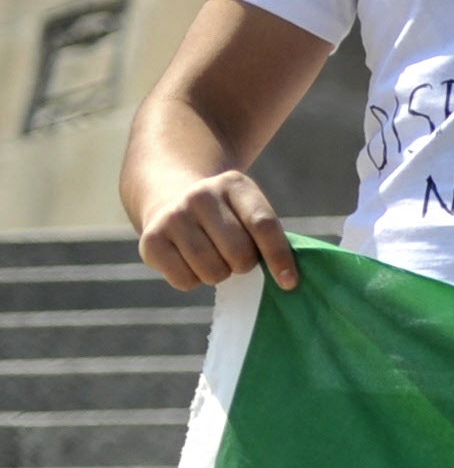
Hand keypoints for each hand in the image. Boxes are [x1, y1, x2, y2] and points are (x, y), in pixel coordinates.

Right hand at [135, 170, 297, 292]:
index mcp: (234, 184)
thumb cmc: (225, 218)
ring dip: (219, 274)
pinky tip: (188, 260)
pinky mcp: (150, 239)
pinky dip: (193, 280)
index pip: (263, 225)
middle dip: (243, 264)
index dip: (279, 257)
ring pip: (213, 272)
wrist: (171, 201)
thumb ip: (269, 238)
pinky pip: (185, 281)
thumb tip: (288, 281)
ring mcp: (173, 216)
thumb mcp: (248, 212)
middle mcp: (201, 196)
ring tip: (212, 256)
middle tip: (234, 255)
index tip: (289, 283)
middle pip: (239, 254)